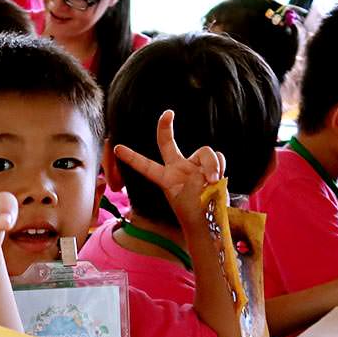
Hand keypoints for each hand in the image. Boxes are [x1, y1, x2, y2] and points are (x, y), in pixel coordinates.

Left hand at [112, 109, 223, 230]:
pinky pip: (218, 158)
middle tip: (167, 114)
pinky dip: (221, 167)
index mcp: (166, 180)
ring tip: (213, 181)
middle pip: (167, 143)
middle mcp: (178, 169)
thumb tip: (211, 173)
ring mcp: (195, 167)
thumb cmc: (195, 215)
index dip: (132, 158)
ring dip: (212, 165)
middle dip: (165, 127)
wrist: (211, 222)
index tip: (117, 148)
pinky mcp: (211, 167)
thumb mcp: (189, 199)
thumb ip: (197, 180)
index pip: (146, 166)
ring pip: (205, 152)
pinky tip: (219, 179)